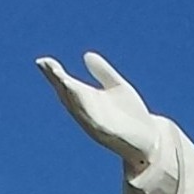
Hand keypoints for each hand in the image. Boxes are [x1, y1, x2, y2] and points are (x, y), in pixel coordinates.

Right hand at [36, 49, 164, 172]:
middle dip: (57, 81)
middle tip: (46, 65)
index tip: (43, 61)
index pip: (67, 85)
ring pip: (78, 107)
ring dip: (69, 93)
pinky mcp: (108, 132)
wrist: (151, 139)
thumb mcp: (117, 87)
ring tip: (60, 77)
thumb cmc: (131, 116)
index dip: (54, 74)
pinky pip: (94, 119)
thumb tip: (86, 55)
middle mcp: (88, 112)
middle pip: (68, 95)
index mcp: (88, 100)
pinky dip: (86, 109)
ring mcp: (96, 123)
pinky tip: (81, 97)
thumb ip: (103, 72)